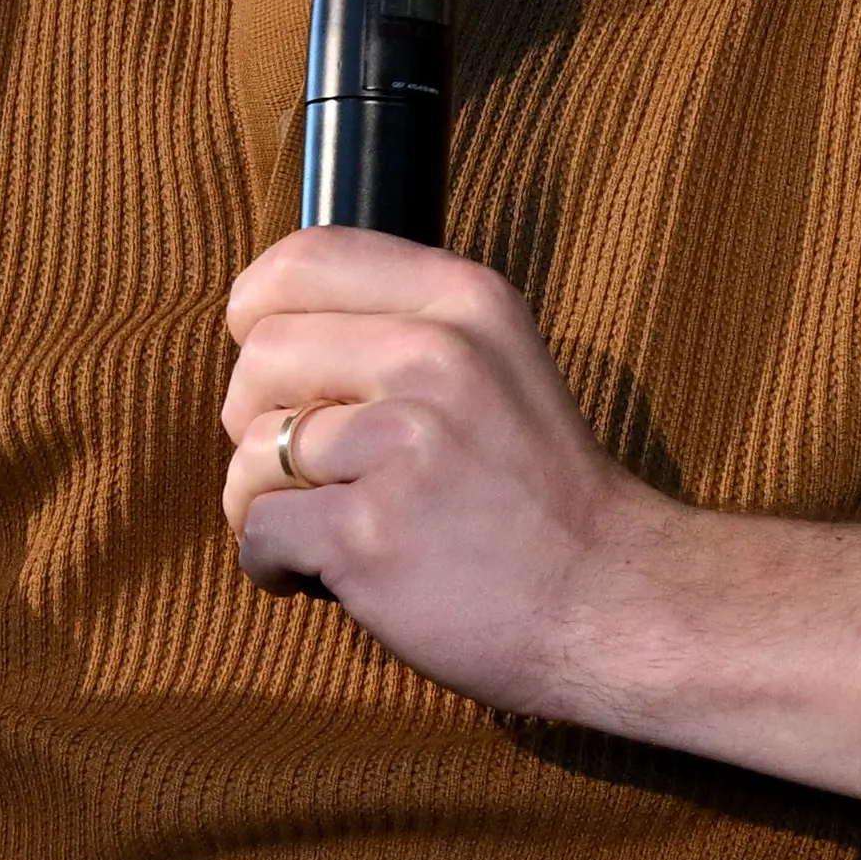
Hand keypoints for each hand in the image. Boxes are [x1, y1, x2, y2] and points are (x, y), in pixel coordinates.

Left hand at [219, 230, 673, 714]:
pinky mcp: (370, 531)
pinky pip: (257, 529)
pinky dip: (273, 564)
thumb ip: (402, 326)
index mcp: (463, 301)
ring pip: (250, 448)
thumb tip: (265, 321)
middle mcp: (435, 356)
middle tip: (309, 470)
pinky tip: (328, 574)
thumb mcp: (497, 360)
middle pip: (261, 353)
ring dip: (264, 502)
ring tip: (327, 528)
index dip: (256, 310)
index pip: (305, 258)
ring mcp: (403, 443)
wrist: (610, 601)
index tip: (272, 366)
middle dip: (255, 419)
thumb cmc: (534, 493)